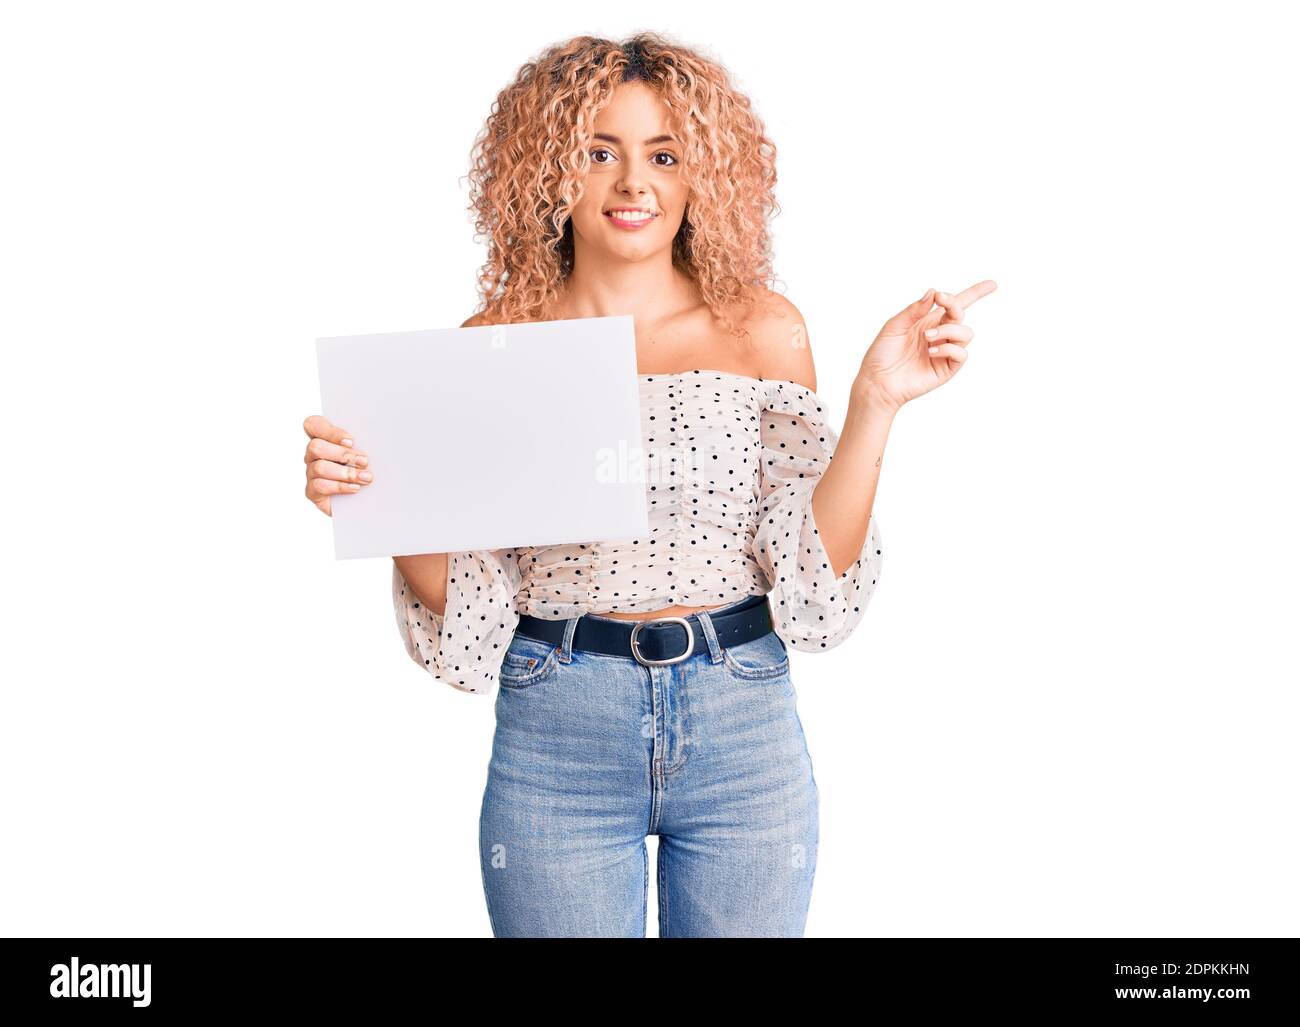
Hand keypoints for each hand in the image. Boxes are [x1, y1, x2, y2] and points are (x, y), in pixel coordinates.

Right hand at [303, 415, 371, 516]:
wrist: (367, 499)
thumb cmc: (365, 470)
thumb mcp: (365, 453)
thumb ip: (363, 444)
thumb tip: (375, 438)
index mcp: (323, 439)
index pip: (313, 425)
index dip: (330, 431)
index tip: (351, 441)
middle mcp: (313, 455)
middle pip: (316, 446)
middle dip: (343, 454)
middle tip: (365, 461)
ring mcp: (311, 473)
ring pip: (320, 467)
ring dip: (346, 472)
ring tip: (366, 478)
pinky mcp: (312, 492)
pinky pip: (320, 486)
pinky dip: (340, 486)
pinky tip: (355, 488)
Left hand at [856, 279, 996, 409]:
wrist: (877, 382)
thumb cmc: (882, 354)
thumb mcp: (894, 326)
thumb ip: (914, 310)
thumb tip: (933, 292)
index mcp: (927, 321)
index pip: (955, 305)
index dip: (976, 293)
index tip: (992, 284)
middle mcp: (939, 334)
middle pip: (961, 314)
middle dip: (954, 303)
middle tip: (940, 299)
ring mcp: (944, 351)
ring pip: (966, 333)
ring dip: (948, 329)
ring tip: (927, 337)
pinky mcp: (946, 368)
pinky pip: (961, 354)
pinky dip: (948, 348)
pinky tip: (930, 351)